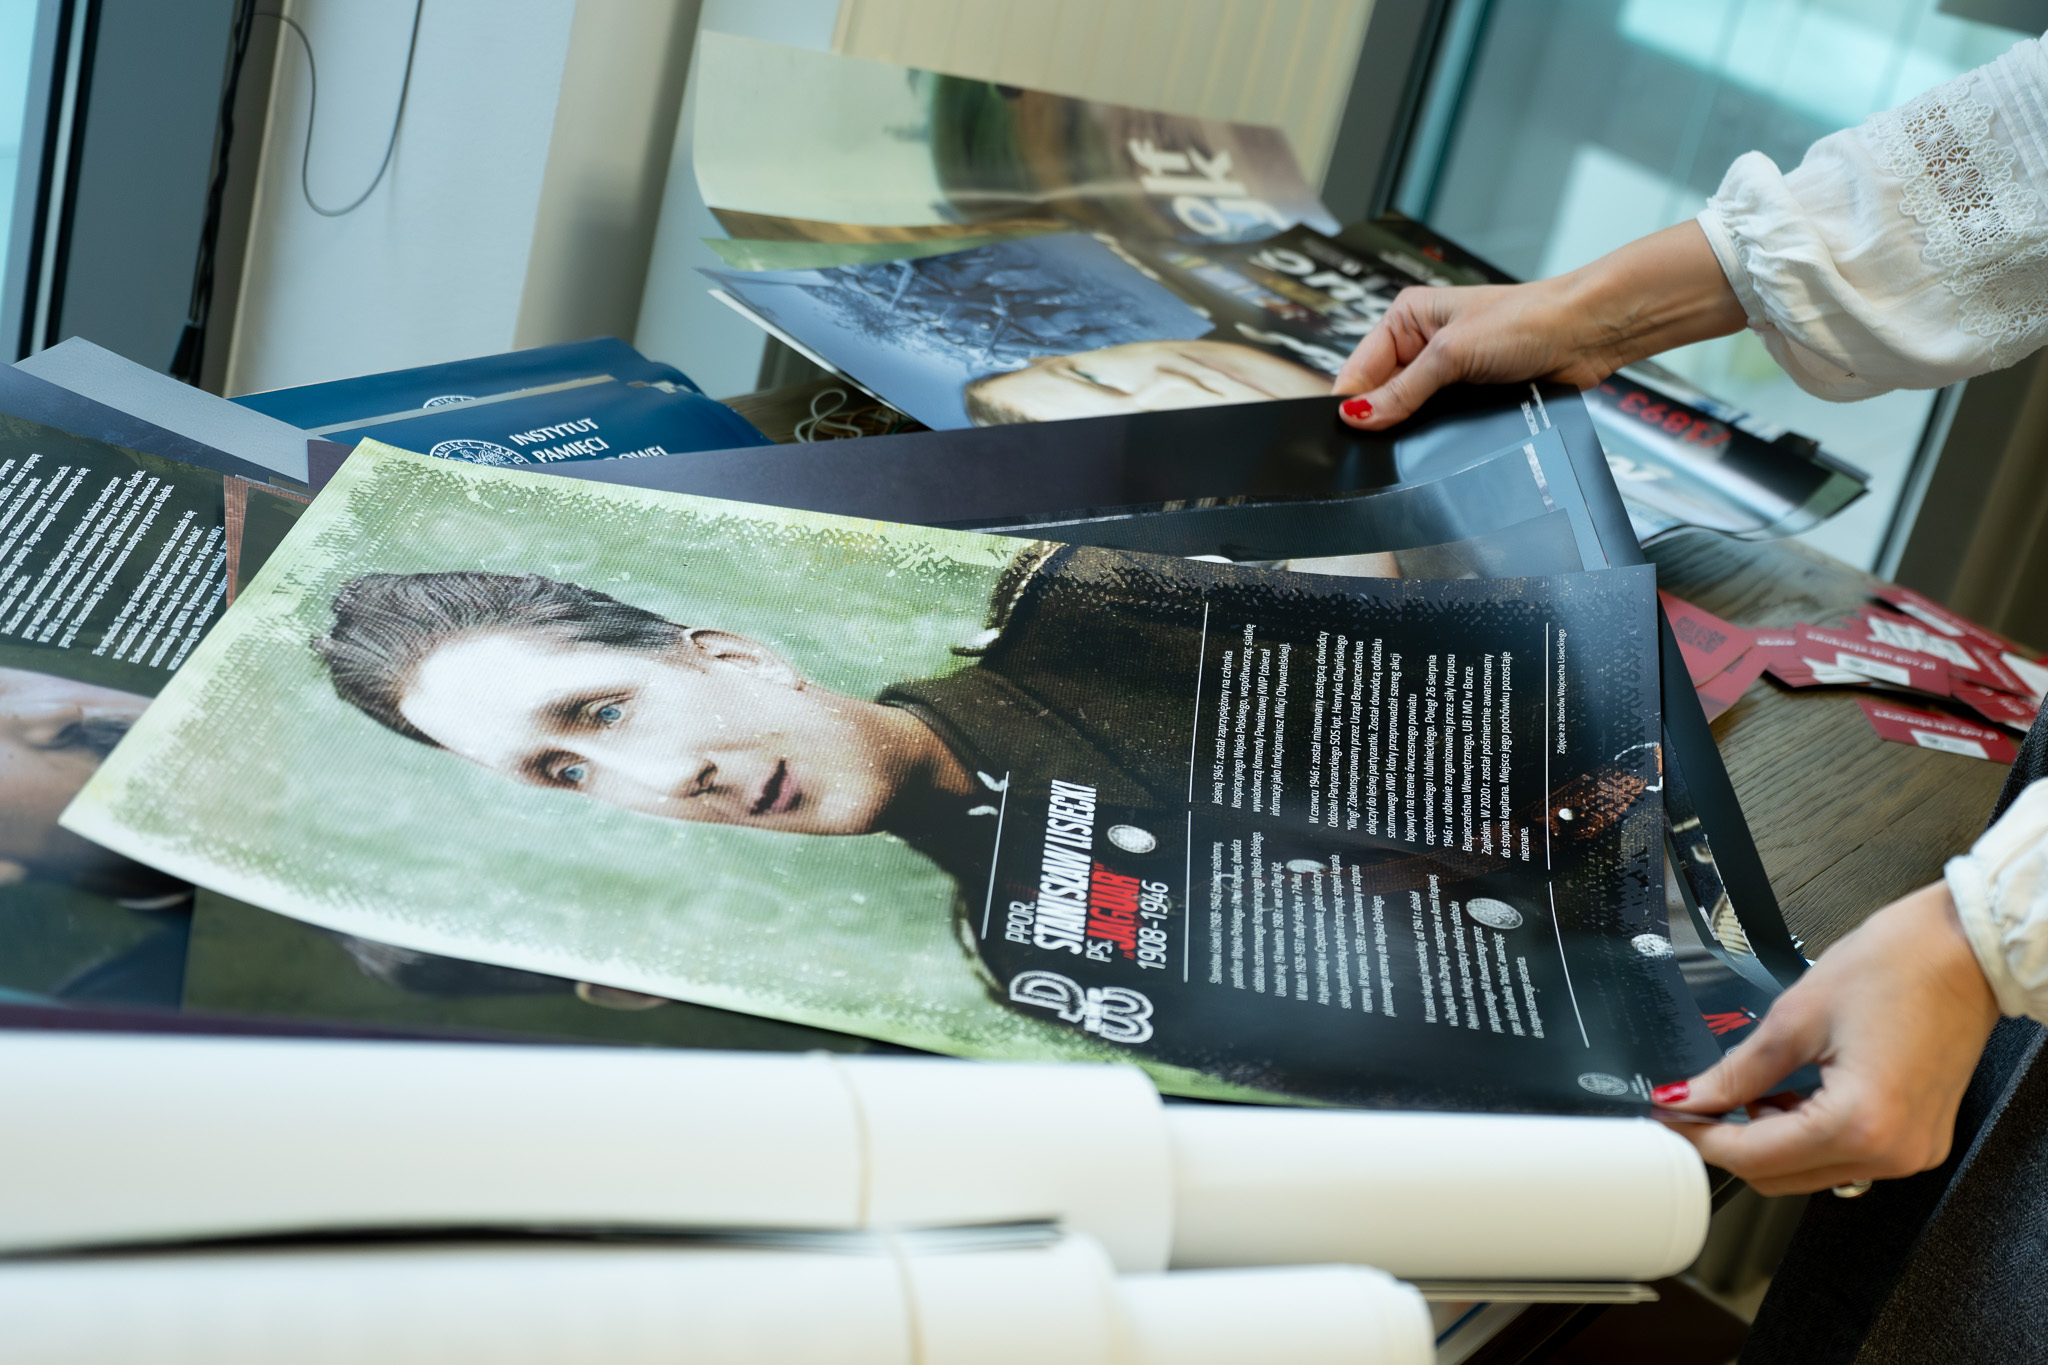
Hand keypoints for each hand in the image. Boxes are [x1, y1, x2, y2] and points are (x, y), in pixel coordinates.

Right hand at [1332, 222, 1748, 428]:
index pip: (1359, 368)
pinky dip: (1437, 435)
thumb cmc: (1527, 319)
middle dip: (1380, 418)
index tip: (1342, 437)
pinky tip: (1437, 443)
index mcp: (1407, 318)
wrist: (1587, 333)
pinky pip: (1440, 422)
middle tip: (1376, 447)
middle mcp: (1423, 343)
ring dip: (1411, 428)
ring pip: (1410, 412)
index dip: (1351, 403)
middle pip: (1381, 393)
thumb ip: (1402, 390)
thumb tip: (1358, 418)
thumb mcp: (1451, 354)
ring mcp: (1448, 371)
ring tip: (1409, 444)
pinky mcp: (1471, 394)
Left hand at [1654, 880, 1999, 1195]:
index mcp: (1861, 1124)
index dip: (1700, 1138)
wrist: (1963, 949)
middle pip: (1781, 1177)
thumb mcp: (1795, 1018)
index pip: (1755, 1157)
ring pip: (1811, 1172)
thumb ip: (1736, 1071)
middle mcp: (1893, 1152)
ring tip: (1749, 1090)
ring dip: (1769, 1140)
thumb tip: (1691, 1096)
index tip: (1669, 1118)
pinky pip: (1847, 1156)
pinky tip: (1789, 1097)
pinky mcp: (1920, 1139)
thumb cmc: (1897, 967)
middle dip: (1730, 1143)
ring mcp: (1912, 1151)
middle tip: (1696, 1104)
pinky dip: (1808, 1135)